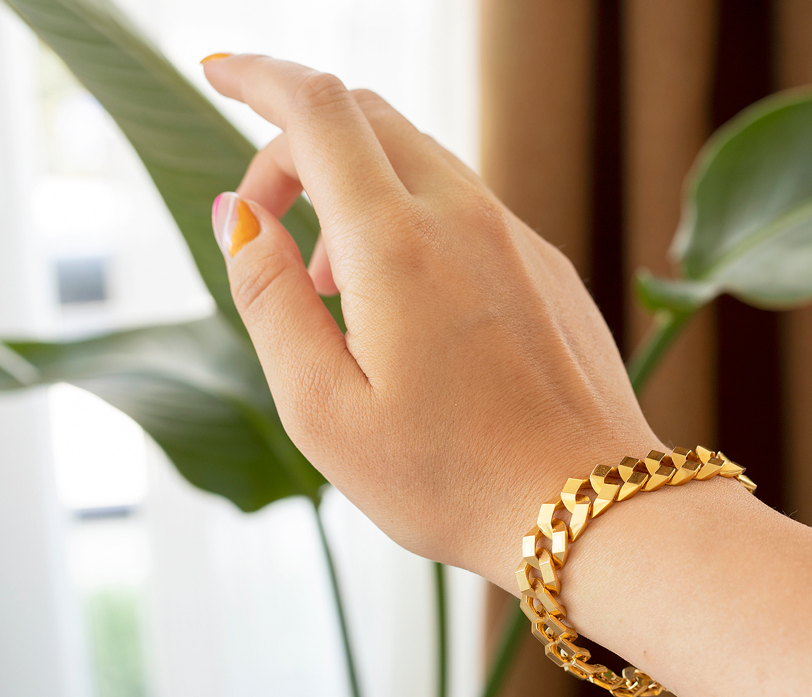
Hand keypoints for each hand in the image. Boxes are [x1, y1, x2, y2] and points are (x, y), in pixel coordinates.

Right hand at [203, 55, 659, 580]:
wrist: (592, 508)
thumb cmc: (451, 476)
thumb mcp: (323, 409)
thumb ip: (267, 297)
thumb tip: (236, 212)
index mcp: (397, 244)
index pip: (316, 109)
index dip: (257, 76)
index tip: (219, 72)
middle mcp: (464, 217)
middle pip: (366, 117)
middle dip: (297, 144)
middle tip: (269, 221)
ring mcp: (517, 236)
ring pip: (418, 159)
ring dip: (354, 190)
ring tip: (332, 287)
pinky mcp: (547, 265)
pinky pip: (464, 205)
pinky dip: (409, 218)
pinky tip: (403, 305)